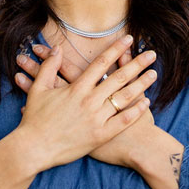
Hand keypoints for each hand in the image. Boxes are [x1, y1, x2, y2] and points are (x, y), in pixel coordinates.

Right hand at [16, 40, 156, 168]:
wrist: (34, 149)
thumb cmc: (34, 119)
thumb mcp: (37, 89)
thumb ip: (49, 67)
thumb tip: (57, 48)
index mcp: (76, 88)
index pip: (101, 63)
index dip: (117, 49)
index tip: (130, 39)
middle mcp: (89, 101)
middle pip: (119, 78)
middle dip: (137, 64)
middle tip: (152, 54)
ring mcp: (96, 119)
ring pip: (124, 98)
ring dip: (141, 85)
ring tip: (153, 74)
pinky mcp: (100, 136)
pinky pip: (123, 121)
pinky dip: (136, 111)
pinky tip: (146, 102)